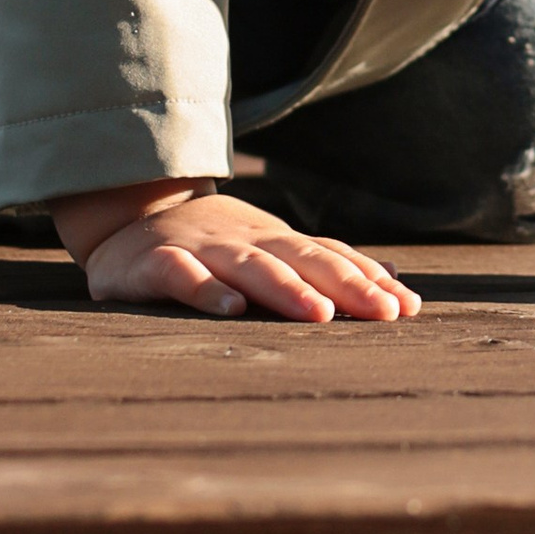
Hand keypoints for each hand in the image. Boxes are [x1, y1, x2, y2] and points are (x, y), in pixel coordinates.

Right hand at [53, 178, 421, 323]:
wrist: (126, 219)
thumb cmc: (214, 246)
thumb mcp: (272, 250)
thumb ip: (326, 263)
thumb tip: (394, 277)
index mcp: (275, 241)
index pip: (329, 257)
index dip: (367, 280)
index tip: (408, 307)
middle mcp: (245, 240)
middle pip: (301, 259)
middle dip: (346, 285)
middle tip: (383, 312)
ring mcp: (201, 248)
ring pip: (249, 266)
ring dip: (286, 289)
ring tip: (320, 314)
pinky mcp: (154, 263)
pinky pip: (181, 275)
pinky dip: (205, 290)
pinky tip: (230, 309)